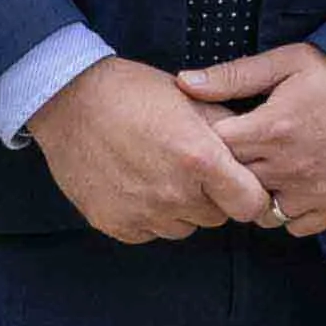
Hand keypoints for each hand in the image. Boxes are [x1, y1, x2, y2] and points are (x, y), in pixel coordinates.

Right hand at [25, 57, 280, 244]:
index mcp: (200, 159)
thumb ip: (229, 129)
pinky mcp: (115, 224)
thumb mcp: (191, 98)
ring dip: (179, 208)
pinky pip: (149, 232)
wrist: (69, 100)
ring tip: (159, 173)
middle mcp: (174, 193)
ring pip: (183, 228)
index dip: (250, 195)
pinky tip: (135, 184)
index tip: (241, 184)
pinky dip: (148, 215)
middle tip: (190, 168)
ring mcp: (142, 213)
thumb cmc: (134, 92)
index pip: (250, 205)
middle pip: (217, 217)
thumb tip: (256, 152)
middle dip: (212, 197)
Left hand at [183, 40, 325, 237]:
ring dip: (257, 193)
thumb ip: (233, 76)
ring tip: (267, 168)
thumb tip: (183, 83)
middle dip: (230, 168)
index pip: (213, 151)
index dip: (209, 140)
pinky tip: (291, 185)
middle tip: (241, 149)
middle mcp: (289, 167)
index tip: (218, 129)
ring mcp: (313, 191)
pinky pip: (295, 227)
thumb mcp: (286, 61)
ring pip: (260, 211)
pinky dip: (289, 211)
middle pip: (234, 182)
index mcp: (271, 128)